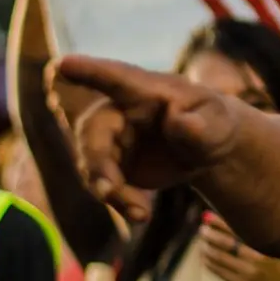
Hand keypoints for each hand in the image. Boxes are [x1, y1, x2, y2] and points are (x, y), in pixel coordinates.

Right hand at [55, 56, 246, 222]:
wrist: (207, 150)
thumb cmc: (213, 124)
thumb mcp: (216, 124)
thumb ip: (199, 125)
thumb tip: (181, 123)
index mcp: (146, 90)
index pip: (115, 77)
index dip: (89, 71)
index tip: (63, 65)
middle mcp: (120, 109)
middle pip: (93, 131)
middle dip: (97, 162)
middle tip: (108, 191)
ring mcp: (112, 137)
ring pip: (93, 163)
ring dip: (110, 190)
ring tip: (140, 213)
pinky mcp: (111, 163)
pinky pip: (103, 183)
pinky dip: (118, 201)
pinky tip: (140, 215)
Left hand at [199, 213, 279, 280]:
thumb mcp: (278, 244)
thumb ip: (260, 233)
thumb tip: (234, 217)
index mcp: (266, 243)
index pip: (238, 229)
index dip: (220, 222)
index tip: (208, 216)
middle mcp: (256, 257)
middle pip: (226, 243)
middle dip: (210, 234)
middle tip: (202, 229)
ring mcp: (247, 272)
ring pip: (220, 257)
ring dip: (207, 248)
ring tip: (202, 242)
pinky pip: (220, 272)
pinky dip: (209, 263)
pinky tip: (205, 257)